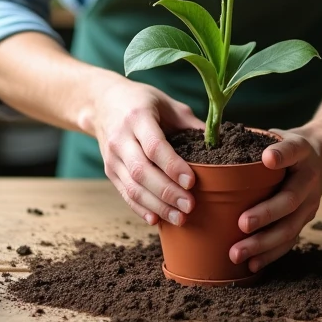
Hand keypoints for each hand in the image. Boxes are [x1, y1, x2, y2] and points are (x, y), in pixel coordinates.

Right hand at [92, 80, 204, 226]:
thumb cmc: (142, 101)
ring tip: (179, 218)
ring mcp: (112, 157)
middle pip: (142, 171)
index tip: (191, 181)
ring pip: (132, 187)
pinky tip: (157, 219)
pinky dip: (141, 209)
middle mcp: (121, 139)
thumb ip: (190, 124)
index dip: (173, 166)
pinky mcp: (109, 171)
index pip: (154, 146)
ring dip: (157, 206)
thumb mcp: (167, 104)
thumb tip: (219, 144)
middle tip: (190, 206)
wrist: (102, 102)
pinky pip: (124, 194)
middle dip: (167, 192)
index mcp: (138, 117)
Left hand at [229, 127, 321, 272]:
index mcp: (300, 150)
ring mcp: (309, 202)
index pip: (292, 150)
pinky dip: (270, 254)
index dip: (281, 155)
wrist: (320, 157)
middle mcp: (308, 178)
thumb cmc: (284, 146)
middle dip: (265, 214)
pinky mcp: (305, 220)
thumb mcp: (275, 134)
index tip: (267, 158)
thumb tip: (209, 141)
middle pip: (289, 199)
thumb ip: (252, 139)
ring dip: (263, 243)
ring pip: (289, 227)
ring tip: (237, 253)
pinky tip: (252, 264)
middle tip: (241, 223)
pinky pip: (289, 241)